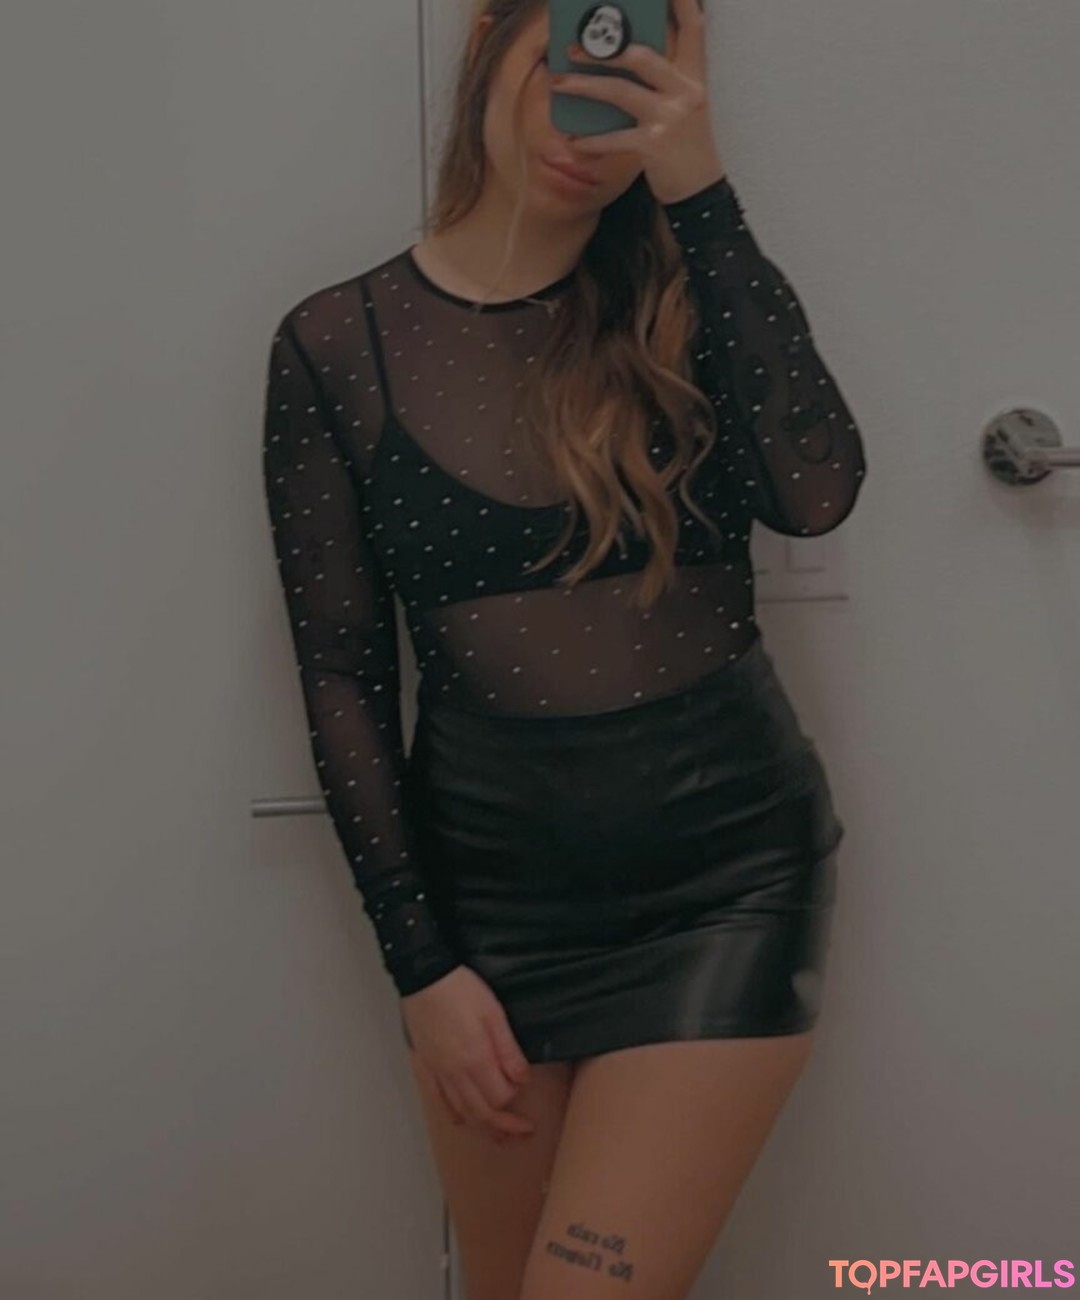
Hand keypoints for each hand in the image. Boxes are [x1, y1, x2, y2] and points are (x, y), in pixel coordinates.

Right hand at [401, 965, 536, 1143]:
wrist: (425, 976)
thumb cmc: (461, 990)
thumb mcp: (494, 1014)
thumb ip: (509, 1051)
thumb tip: (523, 1080)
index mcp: (475, 1060)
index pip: (500, 1097)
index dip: (515, 1097)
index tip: (525, 1088)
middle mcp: (455, 1074)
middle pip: (482, 1114)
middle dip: (505, 1128)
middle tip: (524, 1133)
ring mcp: (439, 1072)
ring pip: (462, 1113)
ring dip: (483, 1128)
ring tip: (500, 1135)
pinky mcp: (427, 1066)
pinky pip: (440, 1101)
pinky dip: (456, 1116)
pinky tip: (464, 1119)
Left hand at [551, 0, 724, 202]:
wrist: (702, 193)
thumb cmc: (688, 147)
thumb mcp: (685, 107)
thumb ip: (664, 82)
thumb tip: (625, 61)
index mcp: (695, 77)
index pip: (693, 27)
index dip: (681, 1)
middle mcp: (685, 91)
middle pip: (641, 56)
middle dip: (603, 50)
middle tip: (574, 48)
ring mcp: (670, 118)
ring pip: (620, 91)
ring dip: (586, 86)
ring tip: (561, 83)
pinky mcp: (654, 146)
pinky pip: (614, 137)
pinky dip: (592, 140)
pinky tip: (575, 140)